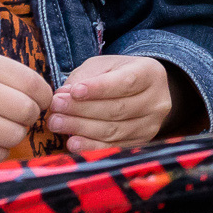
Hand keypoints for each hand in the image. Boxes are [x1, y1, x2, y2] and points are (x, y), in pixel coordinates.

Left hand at [56, 55, 179, 153]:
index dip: (98, 89)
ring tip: (58, 123)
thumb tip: (65, 95)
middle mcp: (156, 101)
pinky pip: (113, 147)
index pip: (125, 82)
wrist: (143, 93)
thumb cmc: (119, 75)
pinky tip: (73, 142)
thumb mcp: (105, 65)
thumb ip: (86, 76)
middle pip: (117, 109)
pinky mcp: (141, 143)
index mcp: (149, 74)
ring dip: (81, 128)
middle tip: (57, 107)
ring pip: (114, 130)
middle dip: (82, 109)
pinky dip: (91, 146)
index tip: (74, 91)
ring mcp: (150, 125)